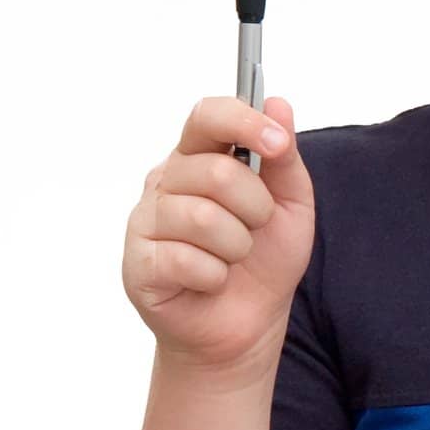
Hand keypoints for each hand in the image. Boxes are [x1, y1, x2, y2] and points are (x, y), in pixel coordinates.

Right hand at [122, 95, 314, 373]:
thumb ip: (285, 157)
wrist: (246, 325)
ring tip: (232, 257)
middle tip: (256, 228)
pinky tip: (211, 280)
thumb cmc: (264, 260)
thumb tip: (278, 104)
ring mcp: (146, 221)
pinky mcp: (138, 263)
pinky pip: (188, 260)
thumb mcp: (291, 206)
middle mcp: (167, 181)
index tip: (279, 143)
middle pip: (216, 171)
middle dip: (257, 207)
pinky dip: (216, 276)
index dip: (244, 123)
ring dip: (237, 245)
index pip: (207, 116)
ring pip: (203, 218)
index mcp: (201, 157)